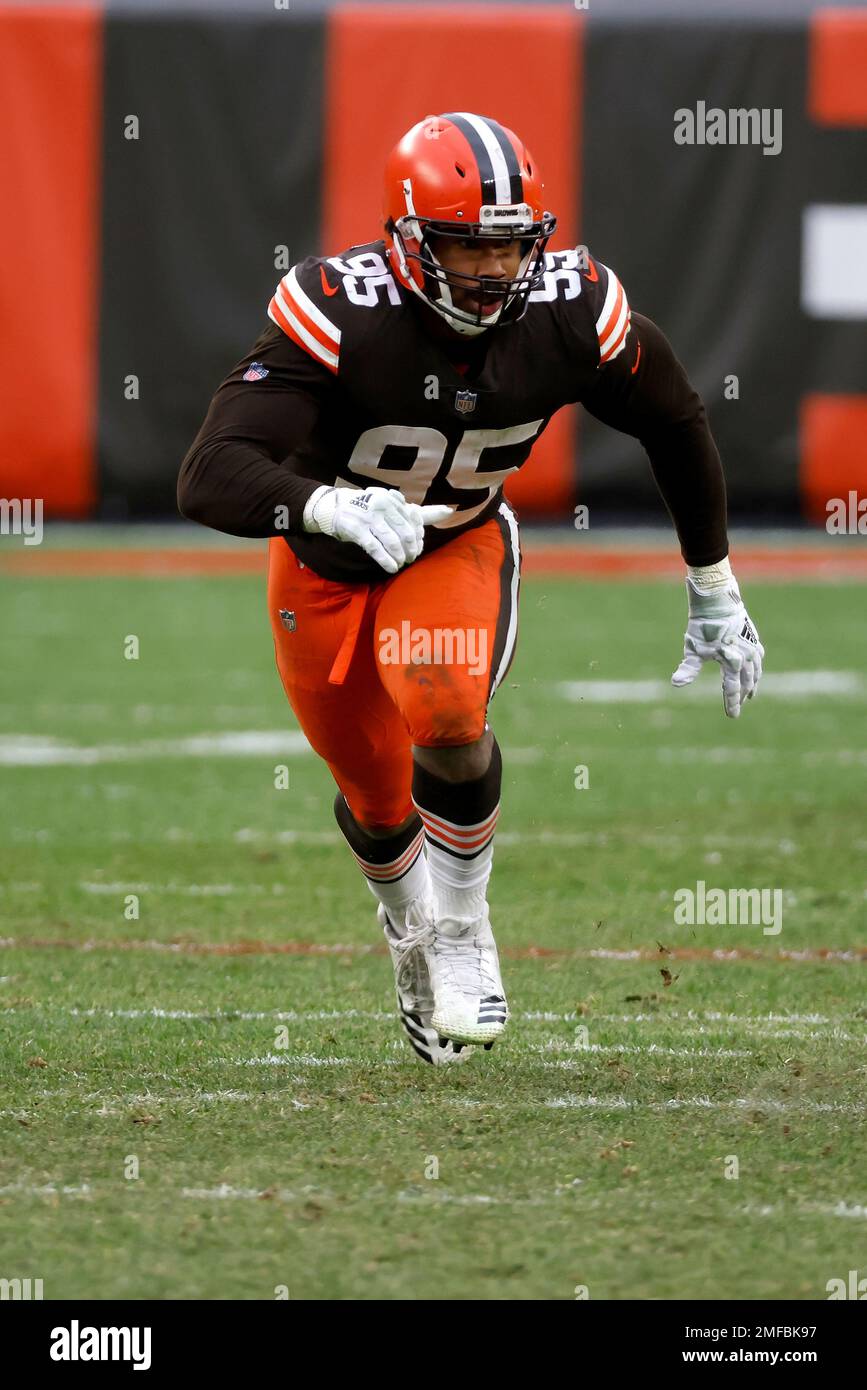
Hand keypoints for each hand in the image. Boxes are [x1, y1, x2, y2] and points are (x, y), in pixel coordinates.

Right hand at [303, 486, 452, 573]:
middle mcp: (382, 505)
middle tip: (410, 559)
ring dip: (399, 557)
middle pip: (405, 533)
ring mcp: (368, 517)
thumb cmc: (369, 509)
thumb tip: (449, 511)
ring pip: (392, 541)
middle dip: (411, 550)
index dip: (418, 539)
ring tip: (401, 565)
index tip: (416, 549)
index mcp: (393, 499)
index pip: (414, 522)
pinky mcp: (356, 529)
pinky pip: (375, 548)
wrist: (333, 507)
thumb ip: (420, 512)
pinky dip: (385, 560)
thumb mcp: (394, 507)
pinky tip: (391, 568)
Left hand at [671, 572, 763, 717]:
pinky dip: (757, 666)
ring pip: (756, 669)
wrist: (717, 599)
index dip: (732, 703)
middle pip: (747, 681)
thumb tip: (676, 684)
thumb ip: (688, 668)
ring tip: (751, 692)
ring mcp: (751, 645)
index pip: (732, 688)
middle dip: (743, 695)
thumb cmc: (703, 625)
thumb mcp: (693, 649)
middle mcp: (746, 656)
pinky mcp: (751, 636)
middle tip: (739, 705)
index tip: (732, 716)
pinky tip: (755, 667)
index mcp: (732, 662)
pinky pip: (758, 655)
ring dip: (753, 682)